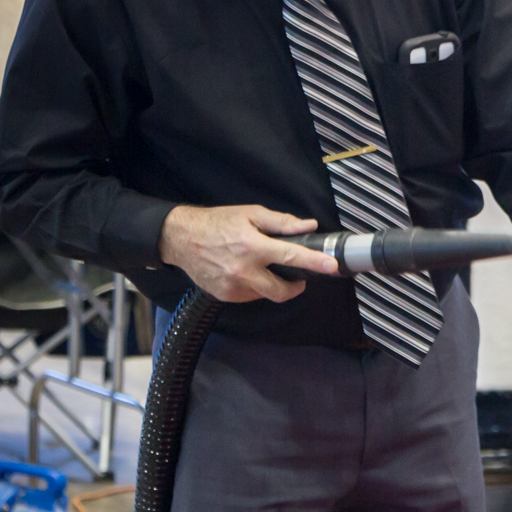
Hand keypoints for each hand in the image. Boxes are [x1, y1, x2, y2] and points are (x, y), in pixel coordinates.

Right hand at [158, 204, 337, 303]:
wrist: (181, 238)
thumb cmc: (216, 223)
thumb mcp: (250, 214)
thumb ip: (281, 223)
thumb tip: (307, 226)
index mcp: (252, 246)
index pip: (291, 256)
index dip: (314, 262)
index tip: (331, 266)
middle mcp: (243, 270)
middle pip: (282, 291)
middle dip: (294, 286)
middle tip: (297, 276)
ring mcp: (233, 286)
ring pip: (266, 294)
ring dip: (271, 284)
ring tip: (260, 267)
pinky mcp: (225, 295)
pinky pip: (250, 296)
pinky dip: (255, 287)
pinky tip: (245, 272)